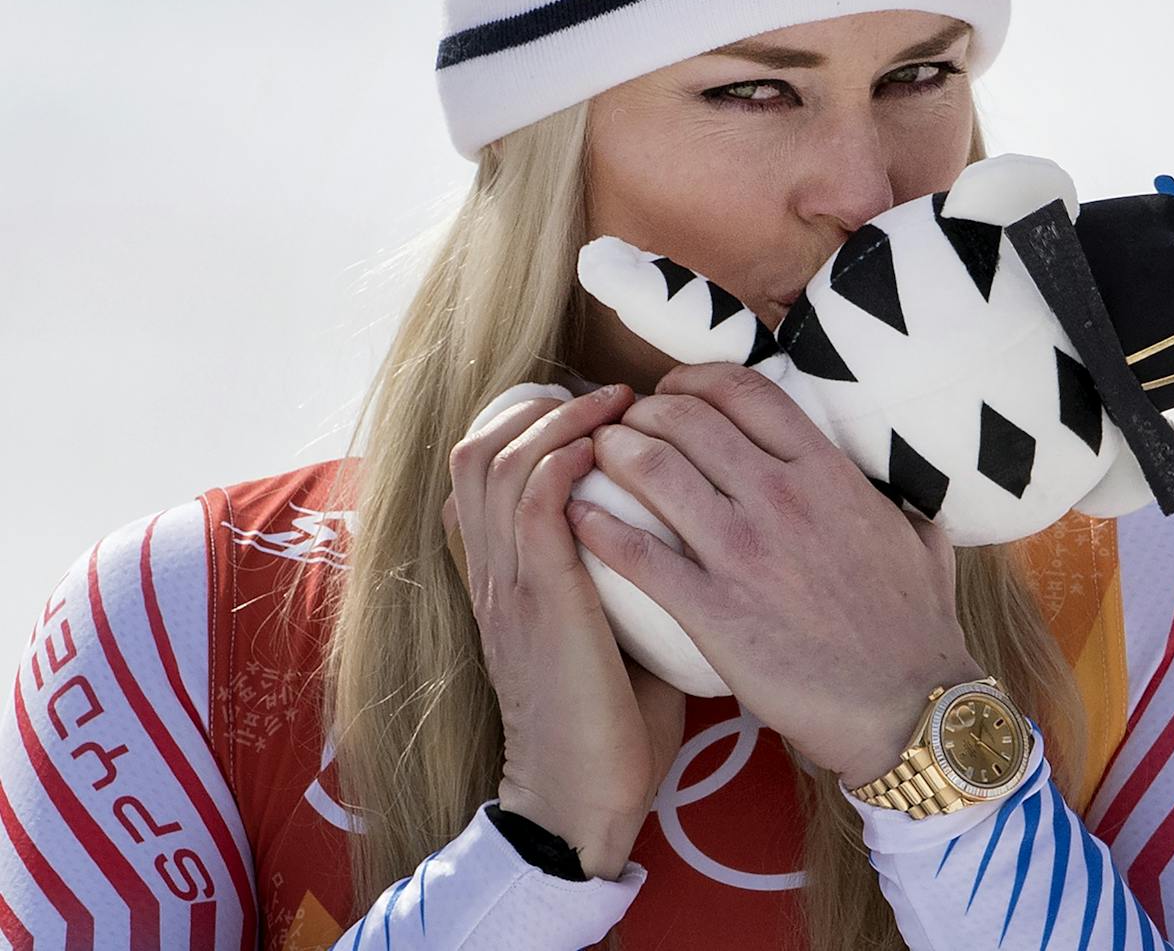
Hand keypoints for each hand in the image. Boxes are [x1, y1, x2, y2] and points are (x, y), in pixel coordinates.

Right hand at [444, 384, 685, 877]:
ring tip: (613, 405)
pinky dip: (563, 461)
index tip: (586, 409)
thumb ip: (614, 574)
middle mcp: (491, 571)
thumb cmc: (607, 723)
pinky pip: (533, 505)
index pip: (477, 471)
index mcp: (501, 577)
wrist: (581, 804)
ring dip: (557, 420)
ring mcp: (509, 584)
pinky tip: (602, 449)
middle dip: (536, 405)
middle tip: (604, 396)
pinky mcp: (540, 602)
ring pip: (498, 461)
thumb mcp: (600, 631)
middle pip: (476, 449)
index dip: (521, 424)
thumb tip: (671, 527)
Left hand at [565, 363, 982, 789]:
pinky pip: (636, 553)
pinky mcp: (712, 610)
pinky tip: (576, 516)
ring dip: (612, 451)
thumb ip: (901, 505)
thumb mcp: (919, 543)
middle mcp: (780, 497)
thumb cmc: (916, 631)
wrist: (906, 711)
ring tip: (593, 457)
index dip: (694, 378)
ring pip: (654, 469)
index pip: (744, 391)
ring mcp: (743, 552)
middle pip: (687, 419)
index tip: (670, 390)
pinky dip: (596, 525)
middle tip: (623, 424)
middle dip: (643, 411)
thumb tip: (901, 494)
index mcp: (826, 472)